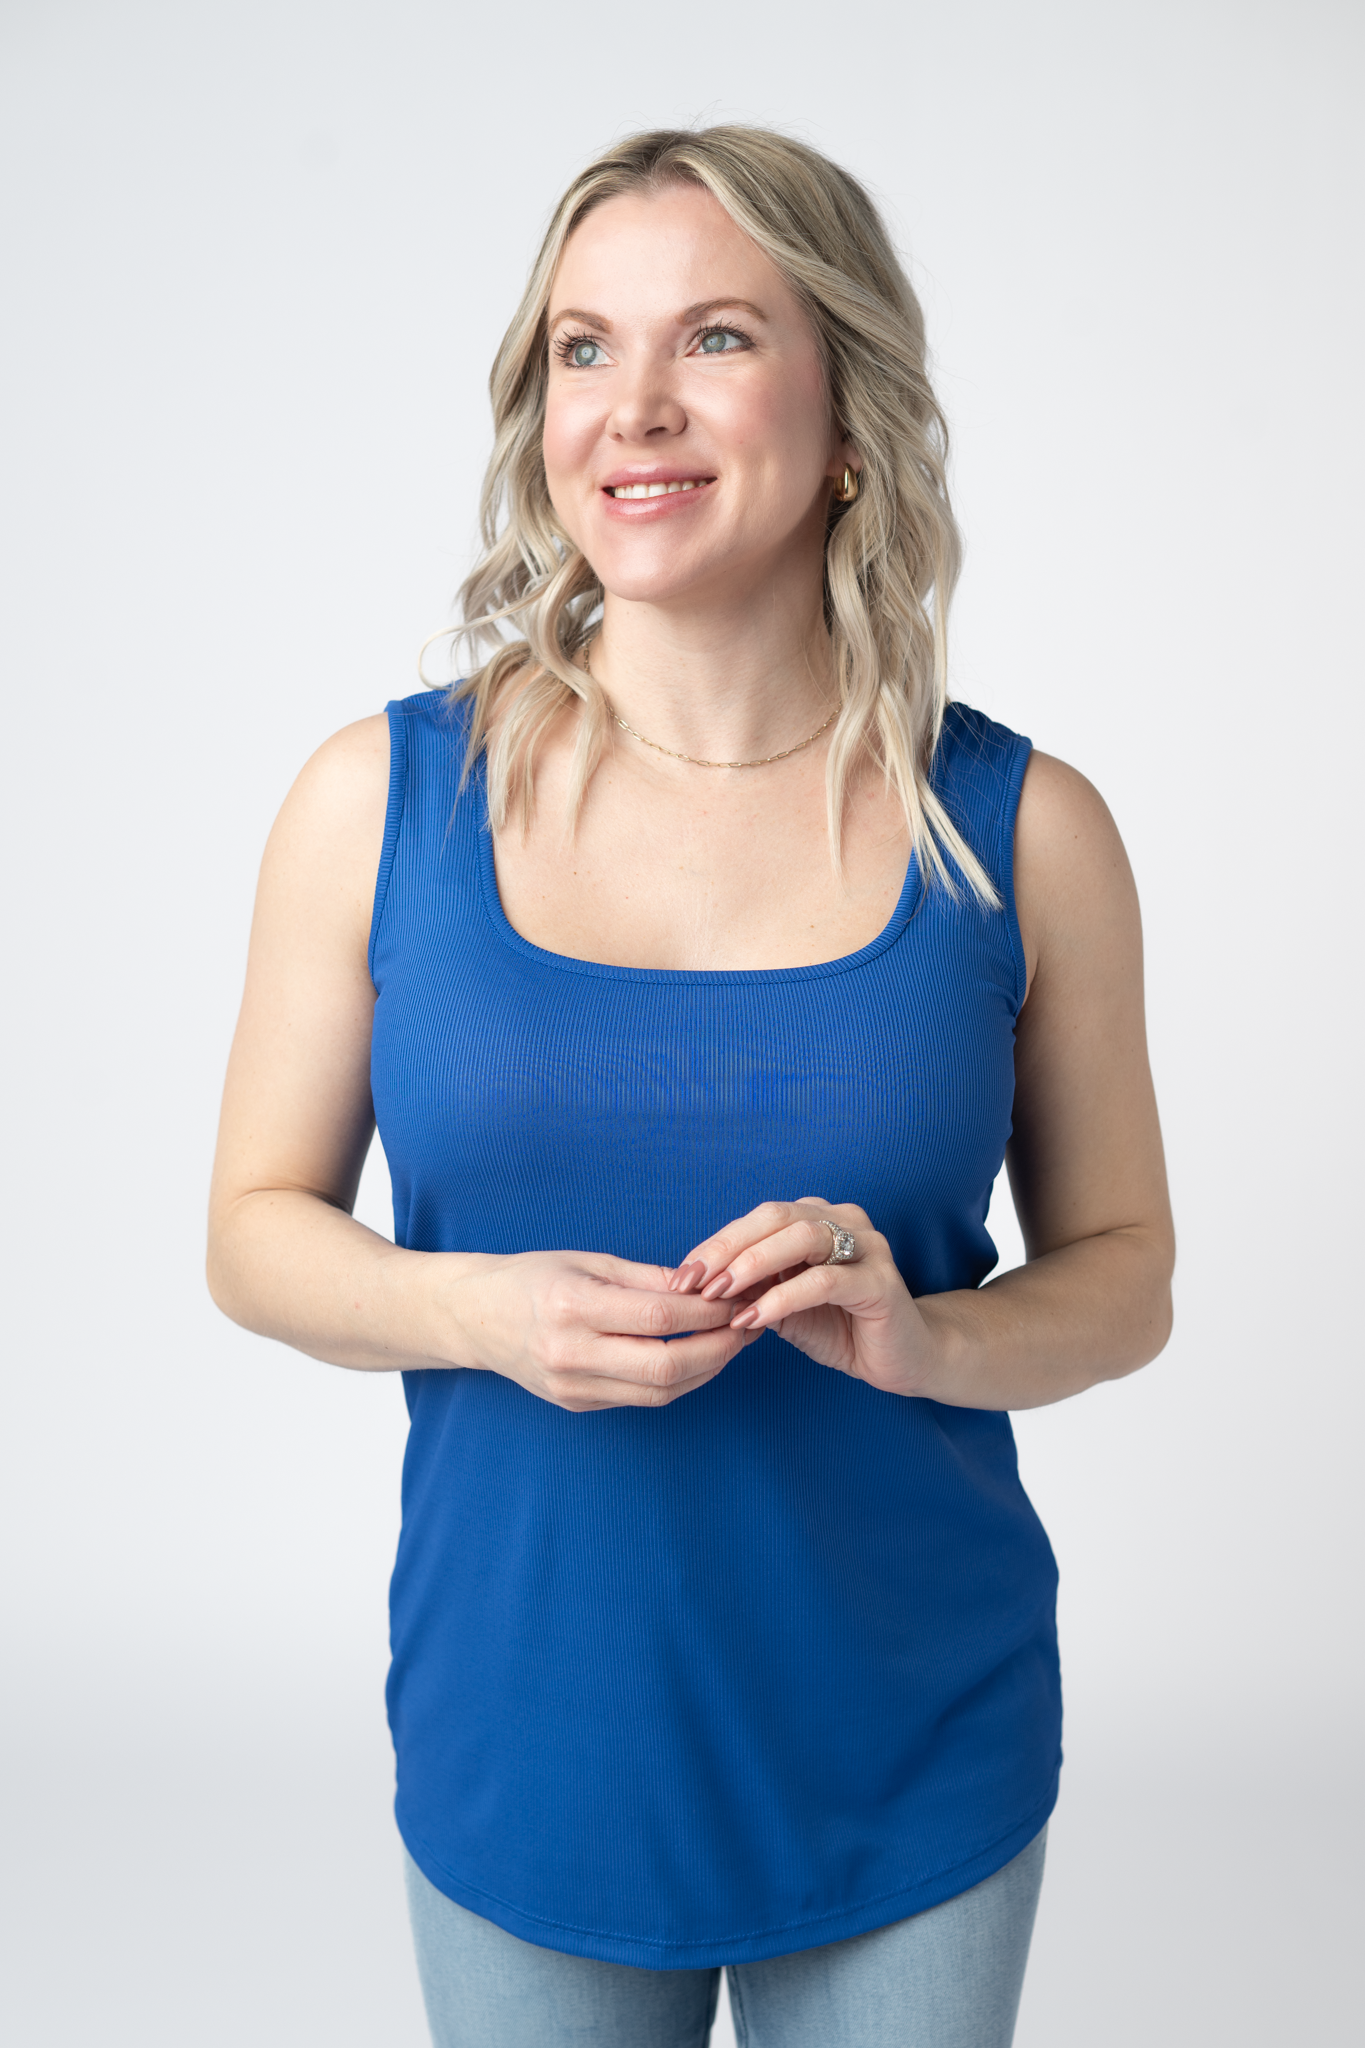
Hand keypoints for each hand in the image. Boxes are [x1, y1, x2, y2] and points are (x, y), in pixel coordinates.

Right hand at [442, 1248, 758, 1411]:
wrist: (474, 1317)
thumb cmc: (532, 1277)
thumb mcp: (589, 1261)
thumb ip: (649, 1278)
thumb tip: (707, 1285)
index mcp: (573, 1306)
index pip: (659, 1319)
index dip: (708, 1313)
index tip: (738, 1298)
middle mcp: (571, 1353)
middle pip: (666, 1367)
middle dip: (719, 1348)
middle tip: (749, 1325)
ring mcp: (572, 1386)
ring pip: (660, 1392)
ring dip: (706, 1369)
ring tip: (733, 1342)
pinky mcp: (577, 1404)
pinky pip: (641, 1399)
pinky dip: (678, 1381)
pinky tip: (698, 1359)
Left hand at [669, 1200, 937, 1396]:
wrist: (902, 1358)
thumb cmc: (841, 1327)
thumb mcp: (783, 1307)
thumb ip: (750, 1290)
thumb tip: (697, 1287)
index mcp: (817, 1218)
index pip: (758, 1219)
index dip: (717, 1243)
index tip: (681, 1275)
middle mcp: (843, 1220)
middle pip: (775, 1217)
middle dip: (727, 1249)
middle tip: (693, 1282)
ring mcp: (867, 1246)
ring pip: (801, 1238)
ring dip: (753, 1264)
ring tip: (719, 1295)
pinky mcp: (880, 1281)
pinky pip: (824, 1281)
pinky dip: (783, 1297)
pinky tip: (755, 1318)